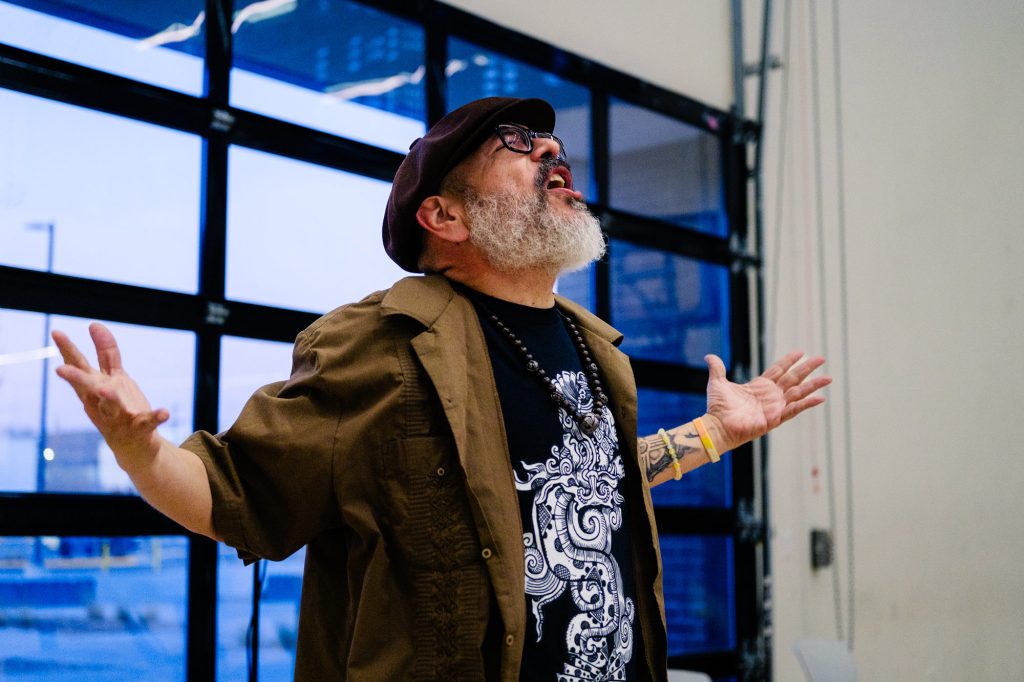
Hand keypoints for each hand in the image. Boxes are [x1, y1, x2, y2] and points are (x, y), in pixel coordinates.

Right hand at [52, 322, 168, 463]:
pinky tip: (165, 411)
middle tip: (60, 370)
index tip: (56, 333)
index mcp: (95, 388)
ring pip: (112, 406)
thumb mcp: (112, 378)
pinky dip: (156, 416)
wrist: (133, 446)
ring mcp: (119, 416)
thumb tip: (94, 324)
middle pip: (87, 386)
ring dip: (110, 398)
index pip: (80, 366)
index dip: (68, 349)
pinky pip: (148, 421)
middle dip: (75, 377)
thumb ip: (106, 353)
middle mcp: (102, 401)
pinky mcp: (139, 428)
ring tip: (108, 390)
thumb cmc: (117, 407)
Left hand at [702, 351, 830, 451]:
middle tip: (821, 358)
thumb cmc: (717, 408)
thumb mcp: (717, 383)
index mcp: (759, 386)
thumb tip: (709, 356)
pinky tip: (820, 398)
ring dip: (813, 385)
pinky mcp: (775, 418)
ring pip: (798, 393)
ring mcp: (774, 407)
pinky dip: (807, 404)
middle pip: (793, 378)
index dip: (789, 361)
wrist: (716, 425)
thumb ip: (717, 368)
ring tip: (829, 378)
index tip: (801, 351)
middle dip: (807, 368)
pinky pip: (794, 410)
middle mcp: (770, 395)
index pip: (778, 370)